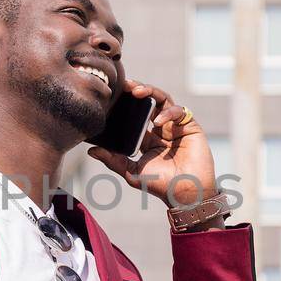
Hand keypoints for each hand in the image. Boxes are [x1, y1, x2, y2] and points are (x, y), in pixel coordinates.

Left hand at [87, 79, 215, 208]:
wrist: (187, 194)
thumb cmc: (161, 185)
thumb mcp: (132, 172)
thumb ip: (113, 160)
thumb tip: (91, 150)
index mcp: (147, 138)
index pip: (135, 115)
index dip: (126, 105)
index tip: (113, 97)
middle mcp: (161, 129)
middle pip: (149, 102)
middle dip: (138, 90)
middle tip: (125, 86)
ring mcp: (175, 126)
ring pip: (163, 100)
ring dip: (151, 92)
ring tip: (137, 91)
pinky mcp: (190, 126)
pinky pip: (178, 111)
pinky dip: (168, 113)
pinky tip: (158, 122)